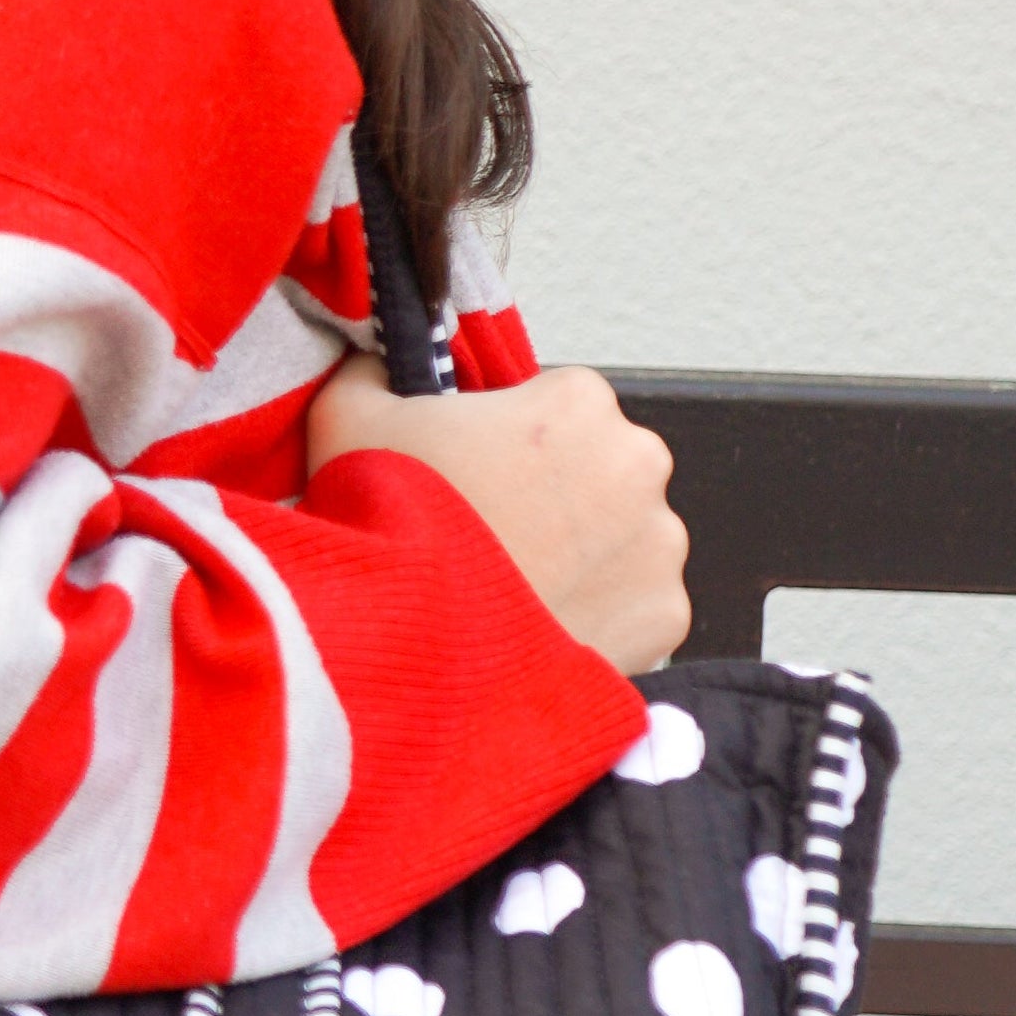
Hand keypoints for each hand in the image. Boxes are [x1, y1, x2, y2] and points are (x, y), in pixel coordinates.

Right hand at [306, 355, 692, 670]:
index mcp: (579, 401)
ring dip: (580, 559)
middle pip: (600, 471)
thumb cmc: (389, 529)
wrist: (408, 646)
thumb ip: (371, 374)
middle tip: (489, 536)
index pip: (558, 407)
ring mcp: (660, 544)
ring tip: (508, 588)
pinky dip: (597, 619)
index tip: (475, 478)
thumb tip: (376, 369)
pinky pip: (635, 610)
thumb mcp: (348, 417)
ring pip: (622, 541)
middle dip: (555, 499)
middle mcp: (638, 462)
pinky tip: (536, 628)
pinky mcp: (666, 617)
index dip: (509, 442)